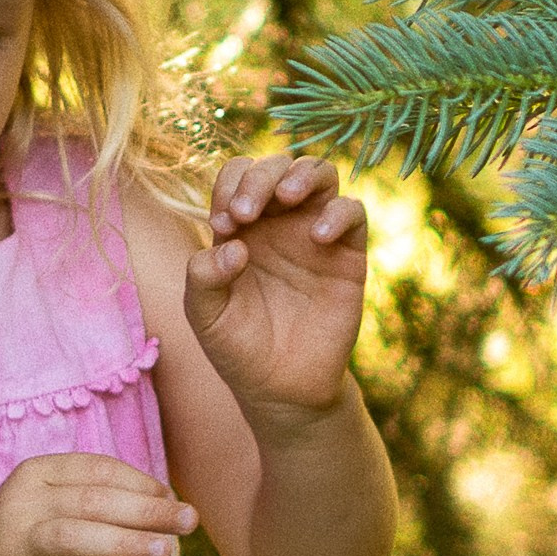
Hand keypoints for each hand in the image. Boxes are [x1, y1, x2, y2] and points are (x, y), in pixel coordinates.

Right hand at [0, 454, 196, 555]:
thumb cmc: (15, 537)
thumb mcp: (44, 502)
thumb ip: (94, 497)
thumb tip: (166, 501)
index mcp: (35, 473)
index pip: (96, 469)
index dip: (140, 482)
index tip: (172, 499)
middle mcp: (22, 502)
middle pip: (91, 500)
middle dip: (145, 510)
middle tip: (189, 521)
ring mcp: (13, 543)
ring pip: (75, 536)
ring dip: (125, 543)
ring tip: (166, 553)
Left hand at [184, 154, 368, 427]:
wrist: (282, 389)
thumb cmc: (238, 348)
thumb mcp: (205, 315)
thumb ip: (203, 277)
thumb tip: (234, 246)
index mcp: (241, 227)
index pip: (237, 176)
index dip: (230, 186)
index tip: (224, 223)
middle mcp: (279, 222)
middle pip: (276, 166)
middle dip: (259, 177)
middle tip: (246, 213)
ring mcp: (314, 234)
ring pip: (319, 174)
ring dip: (302, 174)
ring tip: (287, 198)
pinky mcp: (348, 255)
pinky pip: (354, 212)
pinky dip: (339, 212)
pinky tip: (317, 237)